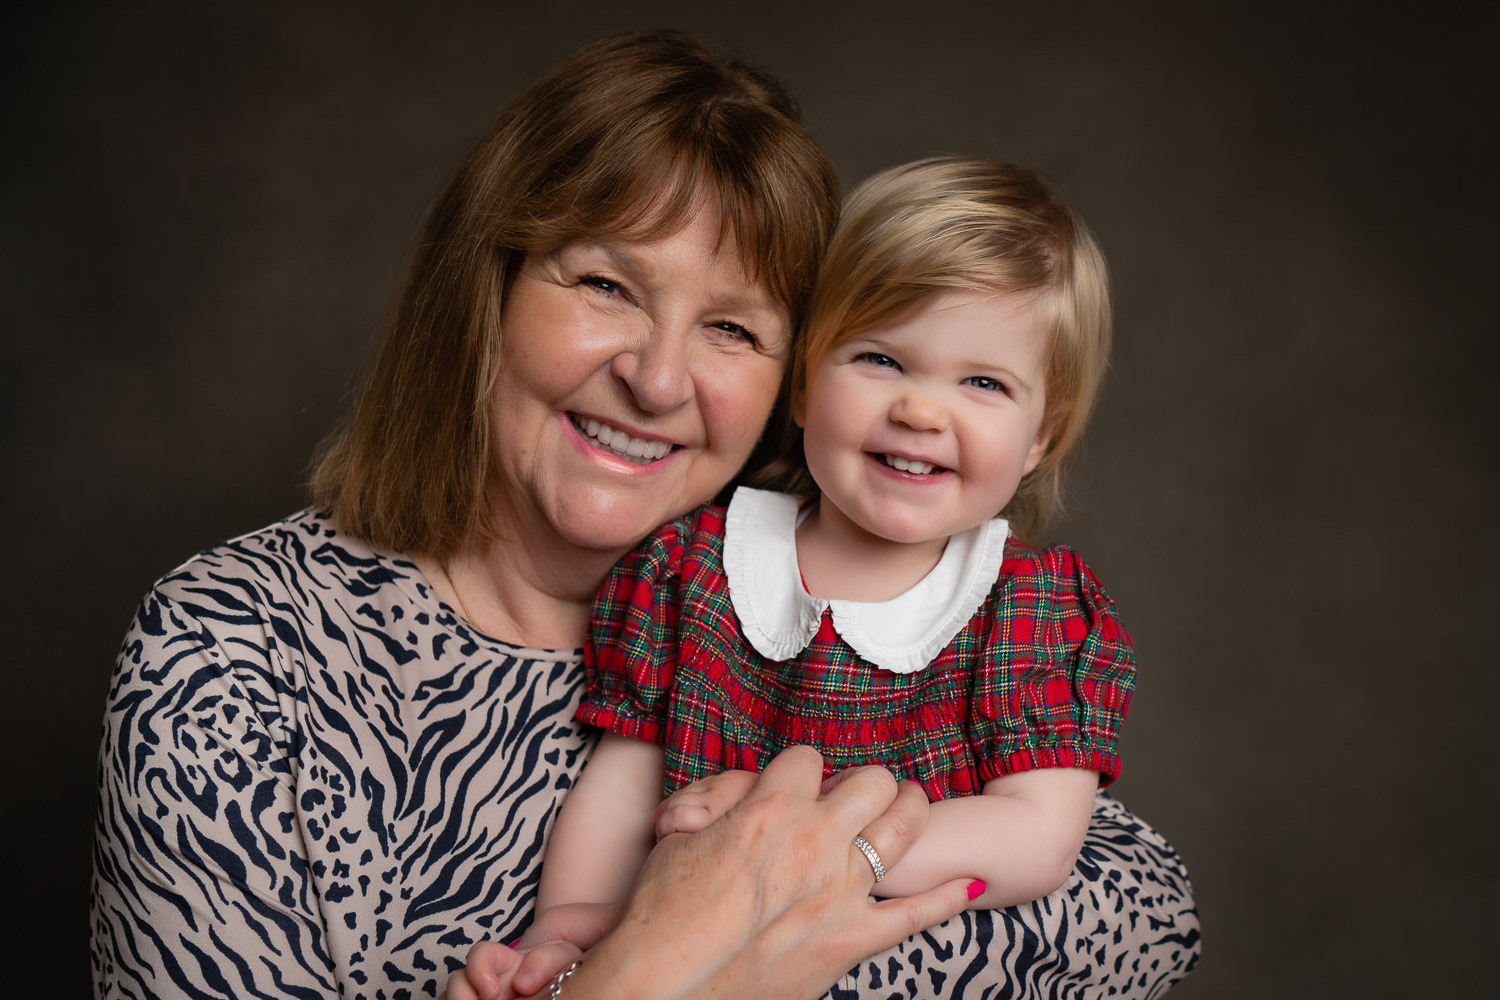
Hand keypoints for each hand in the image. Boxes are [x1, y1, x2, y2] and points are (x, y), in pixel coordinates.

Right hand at [562, 745, 975, 999]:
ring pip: (904, 829)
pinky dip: (948, 897)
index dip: (799, 770)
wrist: (663, 990)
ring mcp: (842, 893)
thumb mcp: (676, 839)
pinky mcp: (854, 942)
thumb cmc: (657, 916)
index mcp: (769, 810)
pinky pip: (917, 915)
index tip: (795, 785)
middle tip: (855, 796)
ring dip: (909, 810)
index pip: (807, 758)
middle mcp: (815, 843)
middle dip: (862, 782)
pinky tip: (970, 882)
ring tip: (908, 805)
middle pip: (870, 781)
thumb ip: (719, 803)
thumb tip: (749, 793)